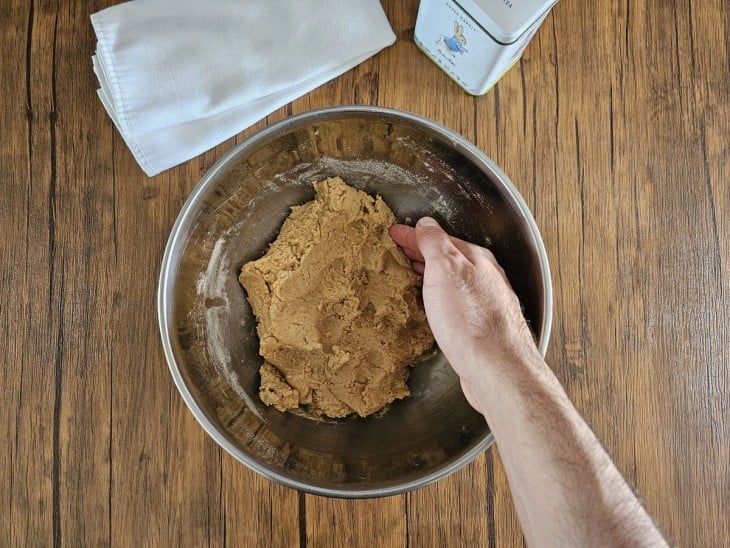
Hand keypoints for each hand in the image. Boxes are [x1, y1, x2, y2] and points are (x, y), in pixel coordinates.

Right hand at [390, 217, 539, 411]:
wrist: (496, 368)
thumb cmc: (472, 321)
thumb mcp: (446, 270)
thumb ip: (436, 244)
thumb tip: (426, 225)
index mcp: (476, 259)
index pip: (439, 238)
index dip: (414, 234)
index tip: (396, 233)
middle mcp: (484, 279)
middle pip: (449, 258)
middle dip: (423, 252)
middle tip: (401, 249)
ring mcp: (484, 303)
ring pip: (453, 280)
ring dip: (431, 274)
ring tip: (412, 273)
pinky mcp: (480, 328)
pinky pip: (455, 302)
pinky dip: (439, 296)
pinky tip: (432, 305)